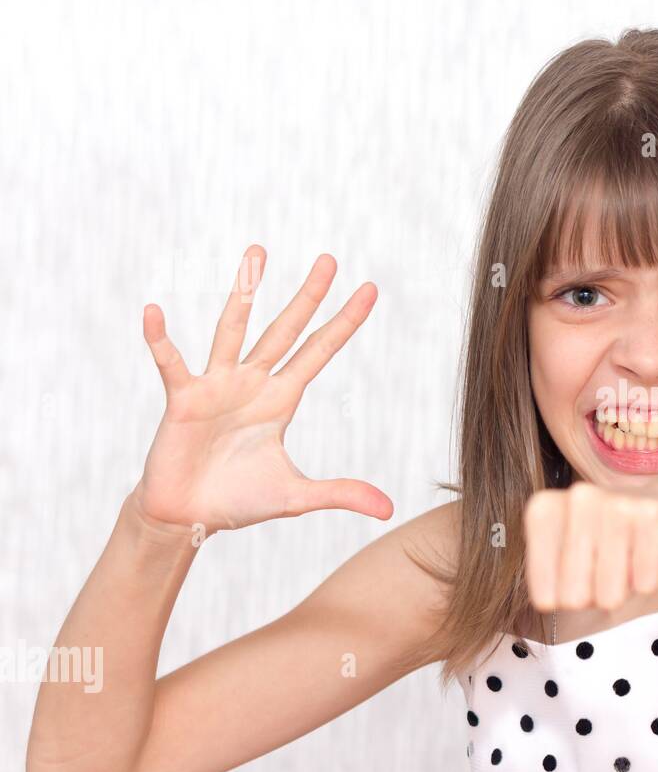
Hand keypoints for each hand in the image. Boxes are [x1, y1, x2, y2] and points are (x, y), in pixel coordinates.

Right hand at [132, 244, 392, 536]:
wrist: (188, 518)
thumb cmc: (239, 500)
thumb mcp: (297, 496)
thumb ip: (341, 493)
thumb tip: (388, 509)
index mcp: (281, 399)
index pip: (320, 352)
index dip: (344, 323)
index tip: (369, 289)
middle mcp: (252, 383)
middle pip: (286, 330)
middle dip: (309, 296)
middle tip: (330, 259)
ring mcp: (216, 386)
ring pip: (233, 329)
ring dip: (245, 292)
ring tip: (258, 253)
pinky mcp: (182, 400)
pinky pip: (171, 363)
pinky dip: (160, 339)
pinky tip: (154, 312)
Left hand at [523, 474, 657, 611]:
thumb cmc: (616, 538)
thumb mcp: (571, 556)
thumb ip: (552, 580)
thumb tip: (553, 600)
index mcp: (545, 509)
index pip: (543, 596)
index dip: (567, 599)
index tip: (580, 574)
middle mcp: (577, 499)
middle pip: (574, 598)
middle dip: (596, 596)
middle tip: (610, 567)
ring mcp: (616, 504)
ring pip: (609, 595)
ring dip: (625, 587)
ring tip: (632, 557)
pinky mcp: (654, 516)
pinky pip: (645, 584)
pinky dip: (652, 578)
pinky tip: (654, 552)